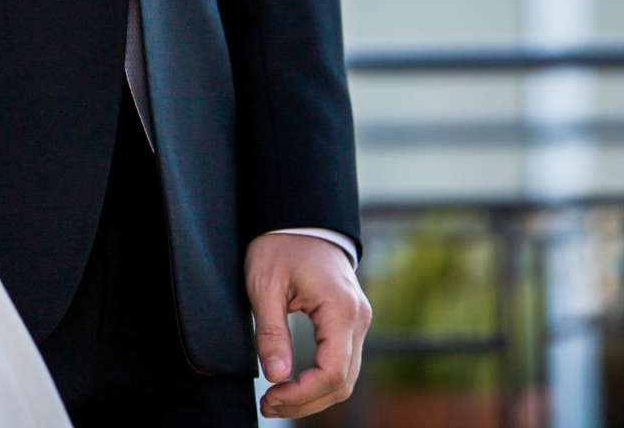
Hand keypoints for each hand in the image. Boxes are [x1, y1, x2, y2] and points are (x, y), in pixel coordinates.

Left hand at [246, 232, 370, 419]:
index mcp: (340, 309)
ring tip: (276, 399)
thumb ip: (272, 332)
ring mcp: (358, 321)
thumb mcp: (265, 284)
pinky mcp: (351, 322)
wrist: (299, 216)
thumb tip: (276, 377)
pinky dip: (320, 381)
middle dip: (305, 401)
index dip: (302, 394)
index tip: (270, 397)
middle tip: (268, 405)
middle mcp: (358, 318)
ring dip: (313, 395)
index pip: (332, 372)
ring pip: (345, 377)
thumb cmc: (279, 244)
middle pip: (342, 382)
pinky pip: (342, 362)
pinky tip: (293, 384)